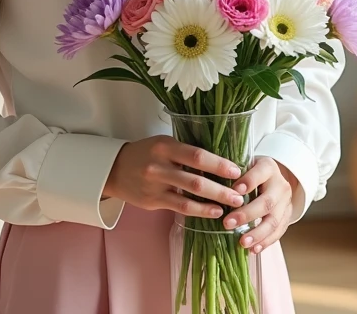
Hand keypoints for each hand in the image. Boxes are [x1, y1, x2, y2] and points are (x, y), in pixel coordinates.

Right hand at [103, 136, 245, 218]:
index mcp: (165, 146)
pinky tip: (214, 212)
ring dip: (214, 202)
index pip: (197, 156)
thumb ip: (186, 152)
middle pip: (196, 179)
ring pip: (190, 197)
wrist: (115, 169)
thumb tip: (220, 162)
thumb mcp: (164, 145)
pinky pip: (181, 208)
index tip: (237, 171)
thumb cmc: (146, 154)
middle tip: (241, 195)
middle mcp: (159, 166)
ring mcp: (155, 185)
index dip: (219, 164)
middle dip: (222, 189)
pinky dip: (200, 211)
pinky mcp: (153, 201)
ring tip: (232, 206)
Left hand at [222, 156, 297, 253]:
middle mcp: (280, 185)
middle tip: (227, 224)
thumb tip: (209, 186)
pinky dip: (266, 242)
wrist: (274, 179)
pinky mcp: (287, 217)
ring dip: (257, 233)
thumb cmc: (250, 172)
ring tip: (242, 243)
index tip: (233, 192)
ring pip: (274, 220)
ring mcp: (286, 202)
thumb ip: (231, 174)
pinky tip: (254, 249)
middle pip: (266, 202)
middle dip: (246, 215)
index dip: (248, 182)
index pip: (260, 173)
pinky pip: (278, 232)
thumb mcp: (243, 166)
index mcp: (268, 167)